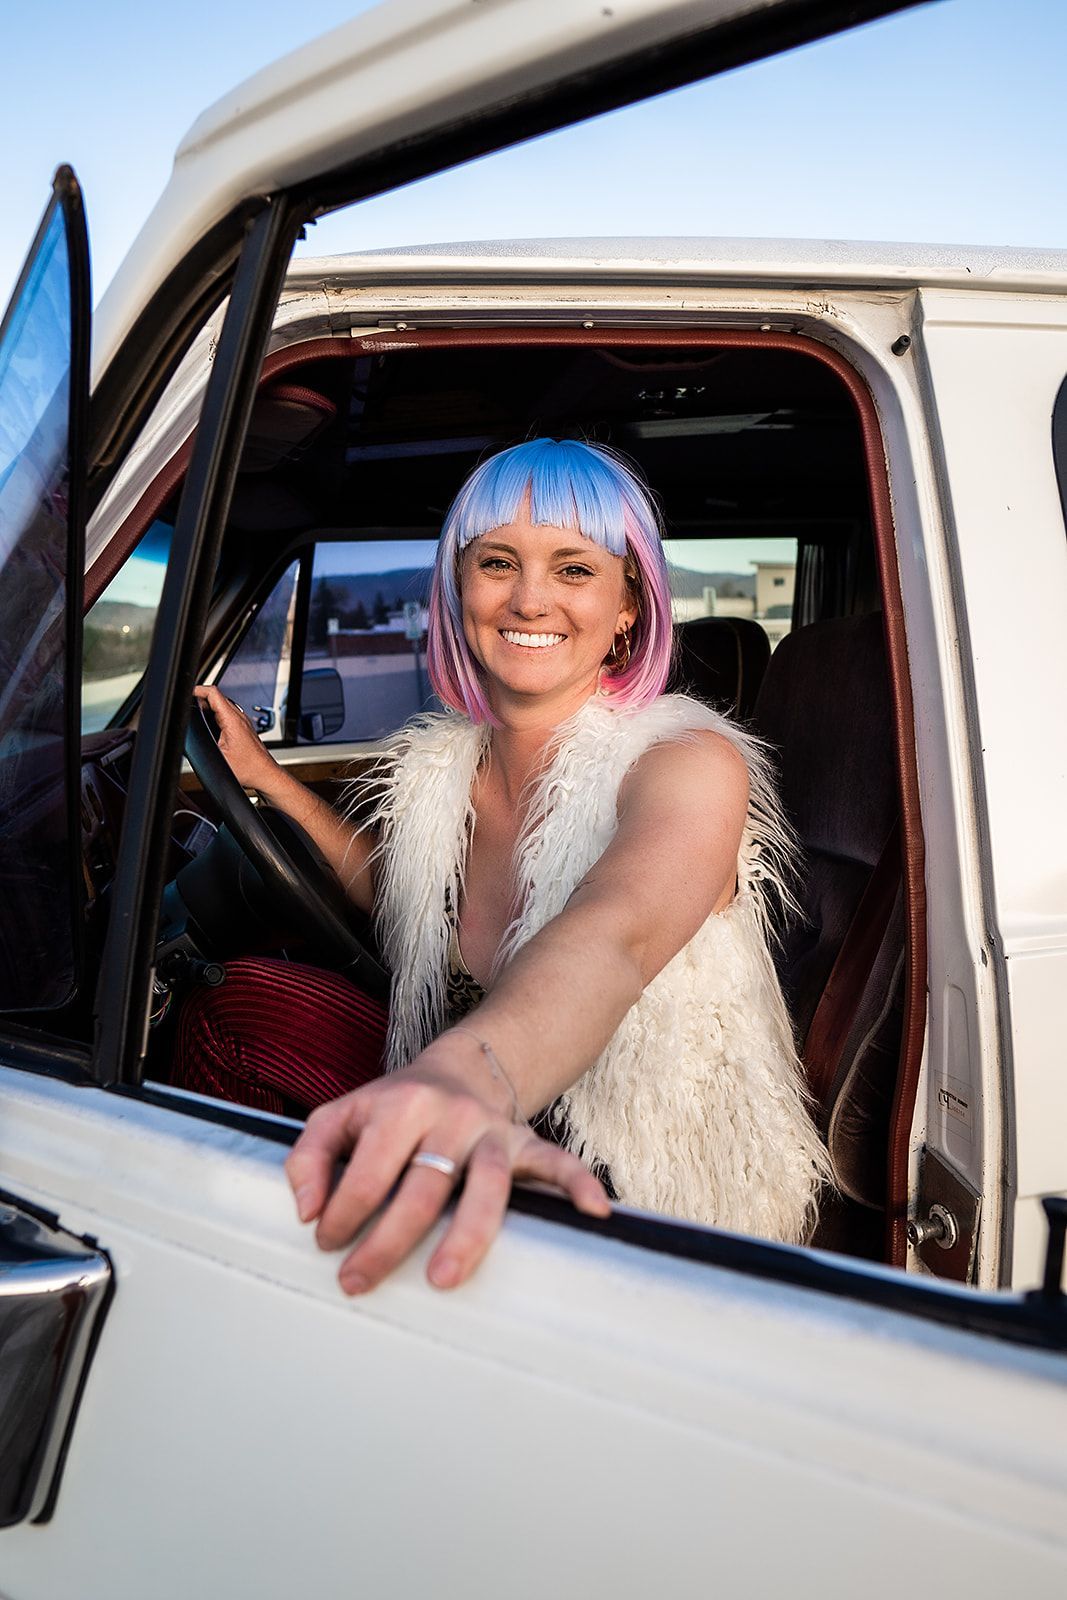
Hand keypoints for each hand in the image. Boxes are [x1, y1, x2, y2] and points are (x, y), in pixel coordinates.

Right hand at [193, 683, 279, 791]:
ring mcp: (242, 721)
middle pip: (216, 697)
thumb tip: (192, 738)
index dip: (197, 690)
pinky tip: (208, 726)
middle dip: (199, 699)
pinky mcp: (242, 727)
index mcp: (232, 719)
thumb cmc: (249, 769)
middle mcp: (239, 717)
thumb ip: (203, 745)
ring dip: (207, 708)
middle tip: (187, 708)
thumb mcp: (219, 758)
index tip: (187, 695)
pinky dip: (214, 716)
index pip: (213, 693)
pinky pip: (226, 714)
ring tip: (195, 715)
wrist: (265, 775)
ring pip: (221, 705)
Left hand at [284, 1043, 610, 1294]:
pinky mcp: (524, 1142)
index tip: (325, 1244)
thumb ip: (309, 1155)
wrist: (462, 1068)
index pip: (368, 1169)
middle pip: (422, 1186)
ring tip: (441, 1280)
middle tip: (356, 1282)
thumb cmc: (393, 1106)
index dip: (342, 1212)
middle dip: (386, 1242)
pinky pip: (556, 1162)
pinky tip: (595, 1212)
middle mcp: (449, 1116)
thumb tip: (305, 1209)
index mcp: (399, 1105)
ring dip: (466, 1234)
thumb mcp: (341, 1113)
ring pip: (487, 1184)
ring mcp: (491, 1131)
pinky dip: (577, 1183)